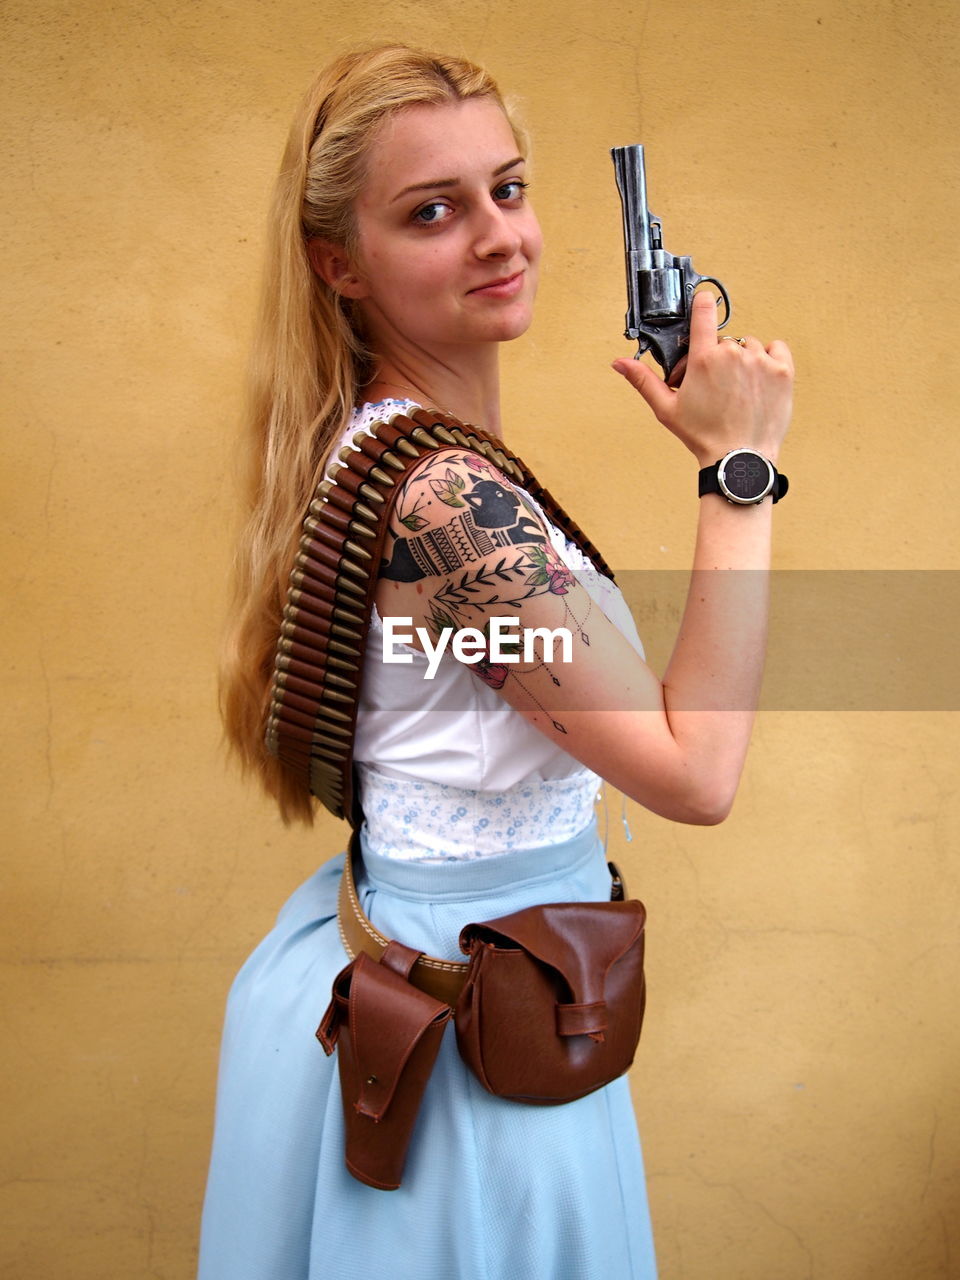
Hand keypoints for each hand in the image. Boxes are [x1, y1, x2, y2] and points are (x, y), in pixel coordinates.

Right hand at [612, 290, 793, 466]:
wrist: (739, 457)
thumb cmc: (703, 436)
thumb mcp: (666, 409)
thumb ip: (643, 380)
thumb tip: (620, 362)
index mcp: (704, 359)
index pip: (704, 312)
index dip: (702, 303)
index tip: (703, 302)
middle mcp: (733, 354)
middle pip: (723, 340)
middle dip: (717, 357)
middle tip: (712, 385)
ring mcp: (760, 361)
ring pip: (748, 345)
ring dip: (742, 360)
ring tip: (736, 388)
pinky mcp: (783, 370)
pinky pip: (775, 349)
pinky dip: (768, 360)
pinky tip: (758, 381)